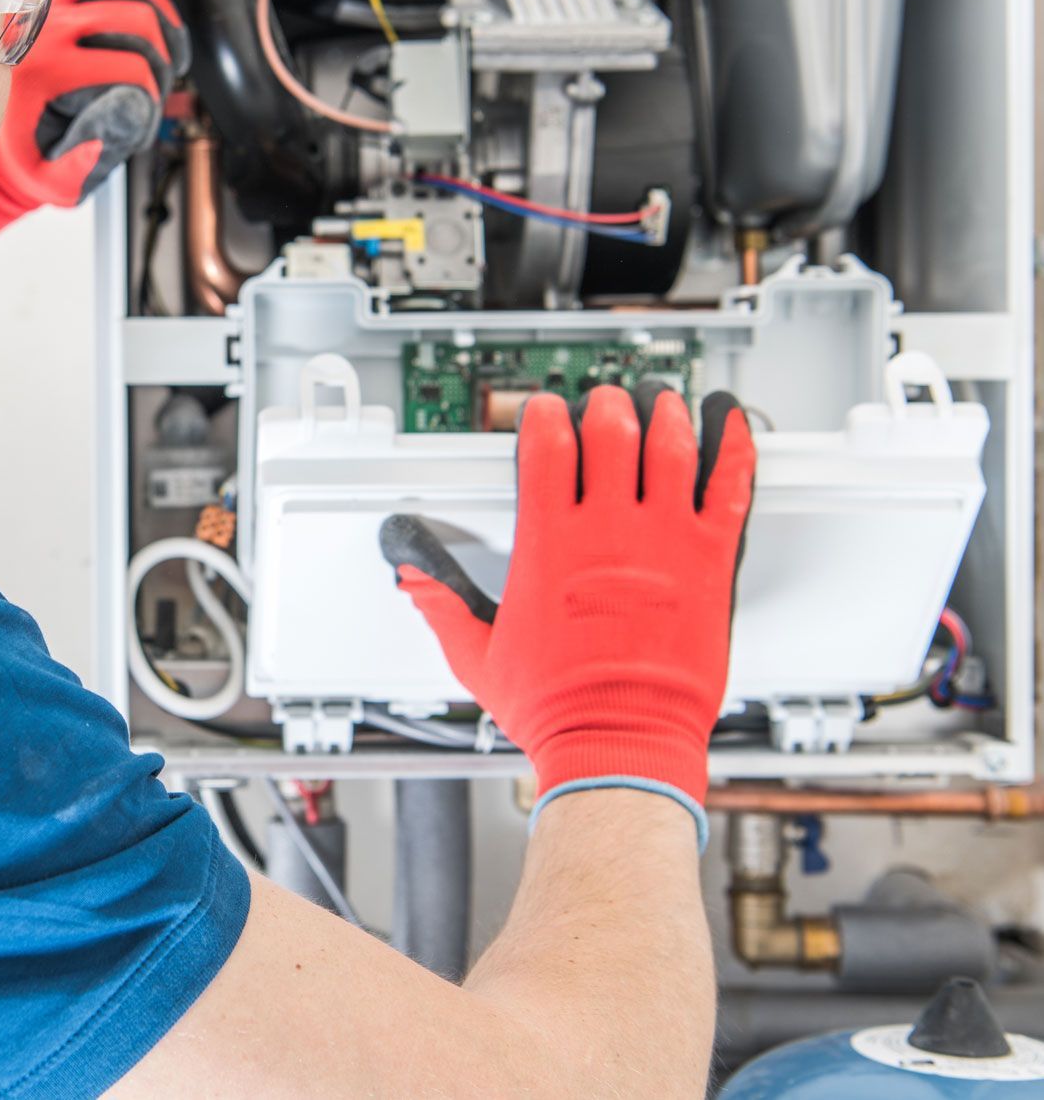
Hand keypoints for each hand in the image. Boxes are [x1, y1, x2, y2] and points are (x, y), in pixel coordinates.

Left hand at [0, 0, 190, 243]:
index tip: (152, 104)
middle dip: (162, 51)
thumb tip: (108, 140)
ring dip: (157, 3)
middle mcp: (45, 23)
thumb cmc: (14, 142)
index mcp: (47, 69)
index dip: (154, 90)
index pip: (129, 67)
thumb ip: (76, 169)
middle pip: (134, 17)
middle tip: (165, 73)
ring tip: (165, 34)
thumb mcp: (41, 174)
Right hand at [379, 384, 754, 844]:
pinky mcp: (710, 563)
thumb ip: (442, 606)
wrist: (620, 745)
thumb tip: (413, 578)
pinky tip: (731, 425)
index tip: (544, 411)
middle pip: (610, 431)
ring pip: (670, 446)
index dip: (543, 415)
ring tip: (660, 401)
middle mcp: (607, 532)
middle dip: (605, 405)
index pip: (546, 446)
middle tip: (606, 403)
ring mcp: (664, 542)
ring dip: (664, 413)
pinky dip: (733, 447)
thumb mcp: (477, 656)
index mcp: (549, 545)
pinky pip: (730, 488)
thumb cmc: (557, 709)